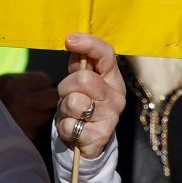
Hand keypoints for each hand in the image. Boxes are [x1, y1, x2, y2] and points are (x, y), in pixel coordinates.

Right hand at [0, 71, 58, 138]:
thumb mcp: (4, 83)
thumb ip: (27, 82)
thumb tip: (51, 85)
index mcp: (12, 84)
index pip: (45, 80)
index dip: (43, 85)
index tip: (38, 89)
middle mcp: (18, 101)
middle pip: (52, 98)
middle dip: (48, 100)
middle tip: (39, 102)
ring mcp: (22, 120)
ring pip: (47, 115)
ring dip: (42, 115)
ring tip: (27, 115)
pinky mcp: (24, 137)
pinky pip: (39, 130)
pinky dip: (35, 128)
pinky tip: (23, 126)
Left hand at [54, 33, 124, 159]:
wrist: (86, 143)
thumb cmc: (82, 106)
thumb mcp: (79, 84)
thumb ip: (79, 65)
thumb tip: (74, 43)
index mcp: (113, 79)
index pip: (106, 55)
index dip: (89, 44)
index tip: (70, 40)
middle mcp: (116, 97)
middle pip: (83, 78)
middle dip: (66, 86)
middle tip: (67, 96)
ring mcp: (111, 117)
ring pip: (75, 102)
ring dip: (64, 108)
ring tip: (71, 114)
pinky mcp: (100, 136)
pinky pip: (70, 124)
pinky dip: (64, 126)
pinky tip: (73, 129)